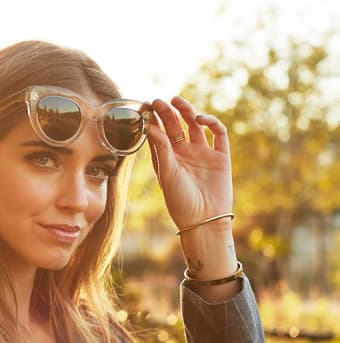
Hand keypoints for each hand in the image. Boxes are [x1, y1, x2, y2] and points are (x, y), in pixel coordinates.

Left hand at [147, 96, 232, 229]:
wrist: (204, 219)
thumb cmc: (180, 200)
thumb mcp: (166, 173)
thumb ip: (161, 149)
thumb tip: (149, 125)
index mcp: (168, 158)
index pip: (159, 133)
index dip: (152, 120)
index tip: (144, 107)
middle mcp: (185, 153)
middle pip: (176, 126)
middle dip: (167, 112)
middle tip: (158, 100)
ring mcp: (203, 153)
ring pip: (195, 125)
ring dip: (187, 111)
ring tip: (176, 101)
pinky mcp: (221, 156)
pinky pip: (218, 134)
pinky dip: (211, 123)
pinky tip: (200, 119)